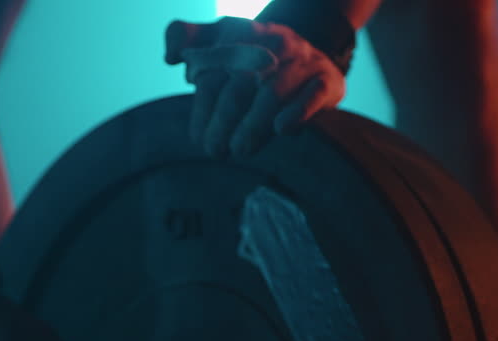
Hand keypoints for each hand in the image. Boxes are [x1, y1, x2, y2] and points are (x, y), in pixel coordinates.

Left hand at [165, 16, 345, 157]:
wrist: (309, 47)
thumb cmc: (252, 53)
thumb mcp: (219, 37)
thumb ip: (187, 36)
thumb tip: (171, 56)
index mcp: (239, 32)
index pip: (212, 74)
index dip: (202, 109)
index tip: (196, 137)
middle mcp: (270, 43)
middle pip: (238, 87)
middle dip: (223, 123)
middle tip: (214, 151)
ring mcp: (300, 61)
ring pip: (272, 95)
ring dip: (252, 126)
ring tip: (240, 151)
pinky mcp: (326, 78)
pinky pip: (313, 95)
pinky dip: (297, 112)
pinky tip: (282, 130)